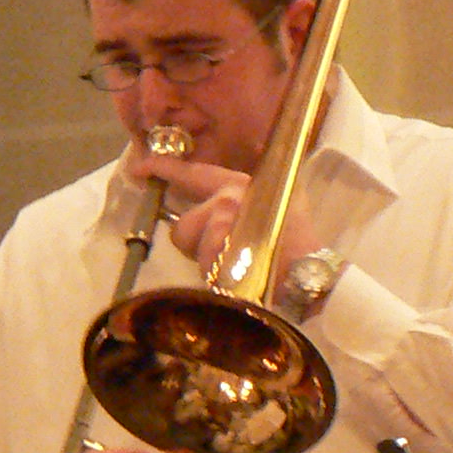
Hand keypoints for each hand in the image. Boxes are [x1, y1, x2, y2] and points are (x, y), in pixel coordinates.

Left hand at [128, 142, 323, 284]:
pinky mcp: (219, 259)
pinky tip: (239, 282)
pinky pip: (204, 274)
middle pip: (184, 227)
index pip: (192, 174)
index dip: (164, 170)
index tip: (140, 169)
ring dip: (211, 268)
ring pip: (194, 253)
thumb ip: (258, 188)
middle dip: (196, 246)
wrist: (313, 274)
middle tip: (223, 256)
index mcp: (237, 185)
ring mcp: (222, 230)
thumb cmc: (302, 240)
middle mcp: (225, 203)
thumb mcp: (285, 199)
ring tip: (239, 271)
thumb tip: (241, 173)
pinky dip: (217, 283)